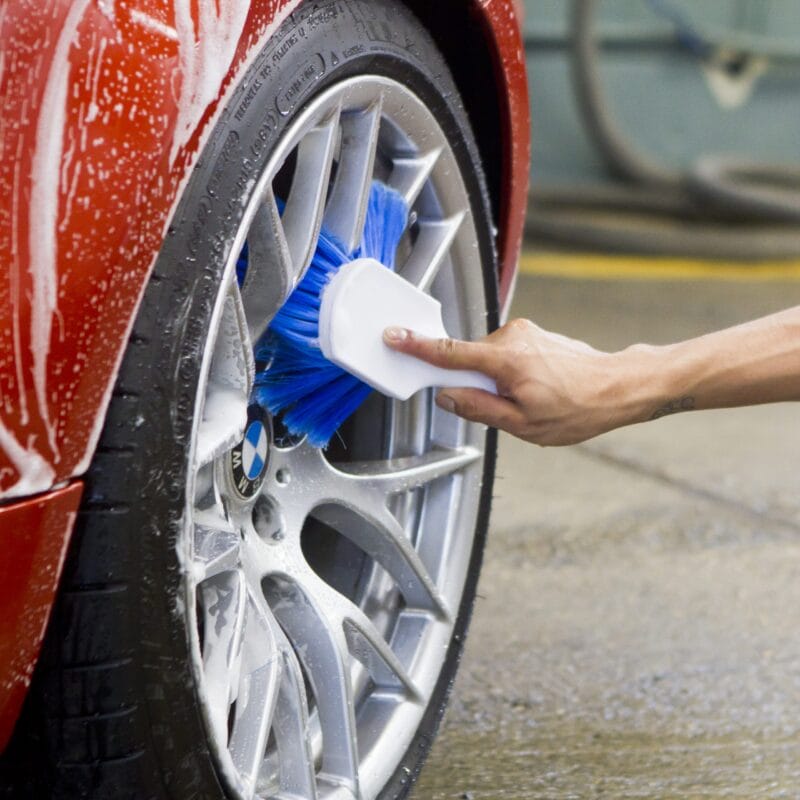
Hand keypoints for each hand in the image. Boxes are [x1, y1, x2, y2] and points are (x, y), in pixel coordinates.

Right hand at [383, 319, 647, 445]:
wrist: (618, 386)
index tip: (394, 336)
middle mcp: (512, 337)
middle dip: (475, 384)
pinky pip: (505, 354)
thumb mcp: (522, 424)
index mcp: (505, 359)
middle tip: (506, 406)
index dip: (417, 346)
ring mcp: (524, 332)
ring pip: (488, 359)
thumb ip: (478, 408)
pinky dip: (509, 372)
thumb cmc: (578, 407)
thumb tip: (449, 398)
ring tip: (530, 399)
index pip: (449, 352)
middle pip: (469, 360)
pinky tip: (536, 388)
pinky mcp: (533, 334)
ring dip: (496, 380)